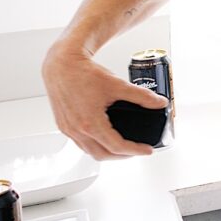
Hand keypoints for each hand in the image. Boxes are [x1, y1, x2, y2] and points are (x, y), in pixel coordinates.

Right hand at [40, 43, 165, 159]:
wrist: (61, 65)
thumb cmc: (83, 74)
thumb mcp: (118, 85)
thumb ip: (141, 96)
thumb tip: (159, 102)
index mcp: (90, 123)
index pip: (116, 146)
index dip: (135, 150)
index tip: (147, 150)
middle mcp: (77, 130)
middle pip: (102, 155)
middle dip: (122, 156)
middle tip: (136, 150)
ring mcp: (68, 129)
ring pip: (89, 151)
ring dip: (107, 152)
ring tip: (122, 146)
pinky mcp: (64, 125)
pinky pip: (80, 143)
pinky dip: (95, 145)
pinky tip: (104, 137)